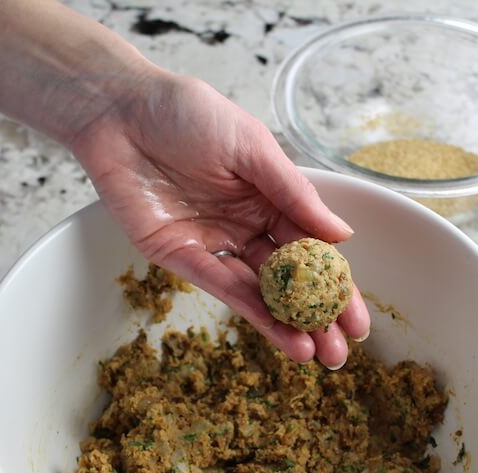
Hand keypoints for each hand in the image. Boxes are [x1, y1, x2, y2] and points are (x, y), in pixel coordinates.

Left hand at [71, 69, 369, 367]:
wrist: (120, 112)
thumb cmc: (188, 115)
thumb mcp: (252, 148)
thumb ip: (294, 193)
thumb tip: (342, 235)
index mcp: (269, 199)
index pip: (311, 249)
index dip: (335, 284)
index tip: (356, 317)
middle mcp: (245, 226)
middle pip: (288, 279)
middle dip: (315, 316)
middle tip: (340, 352)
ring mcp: (214, 244)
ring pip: (258, 292)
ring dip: (286, 324)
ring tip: (315, 355)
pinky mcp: (181, 256)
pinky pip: (221, 286)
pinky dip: (251, 311)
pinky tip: (279, 335)